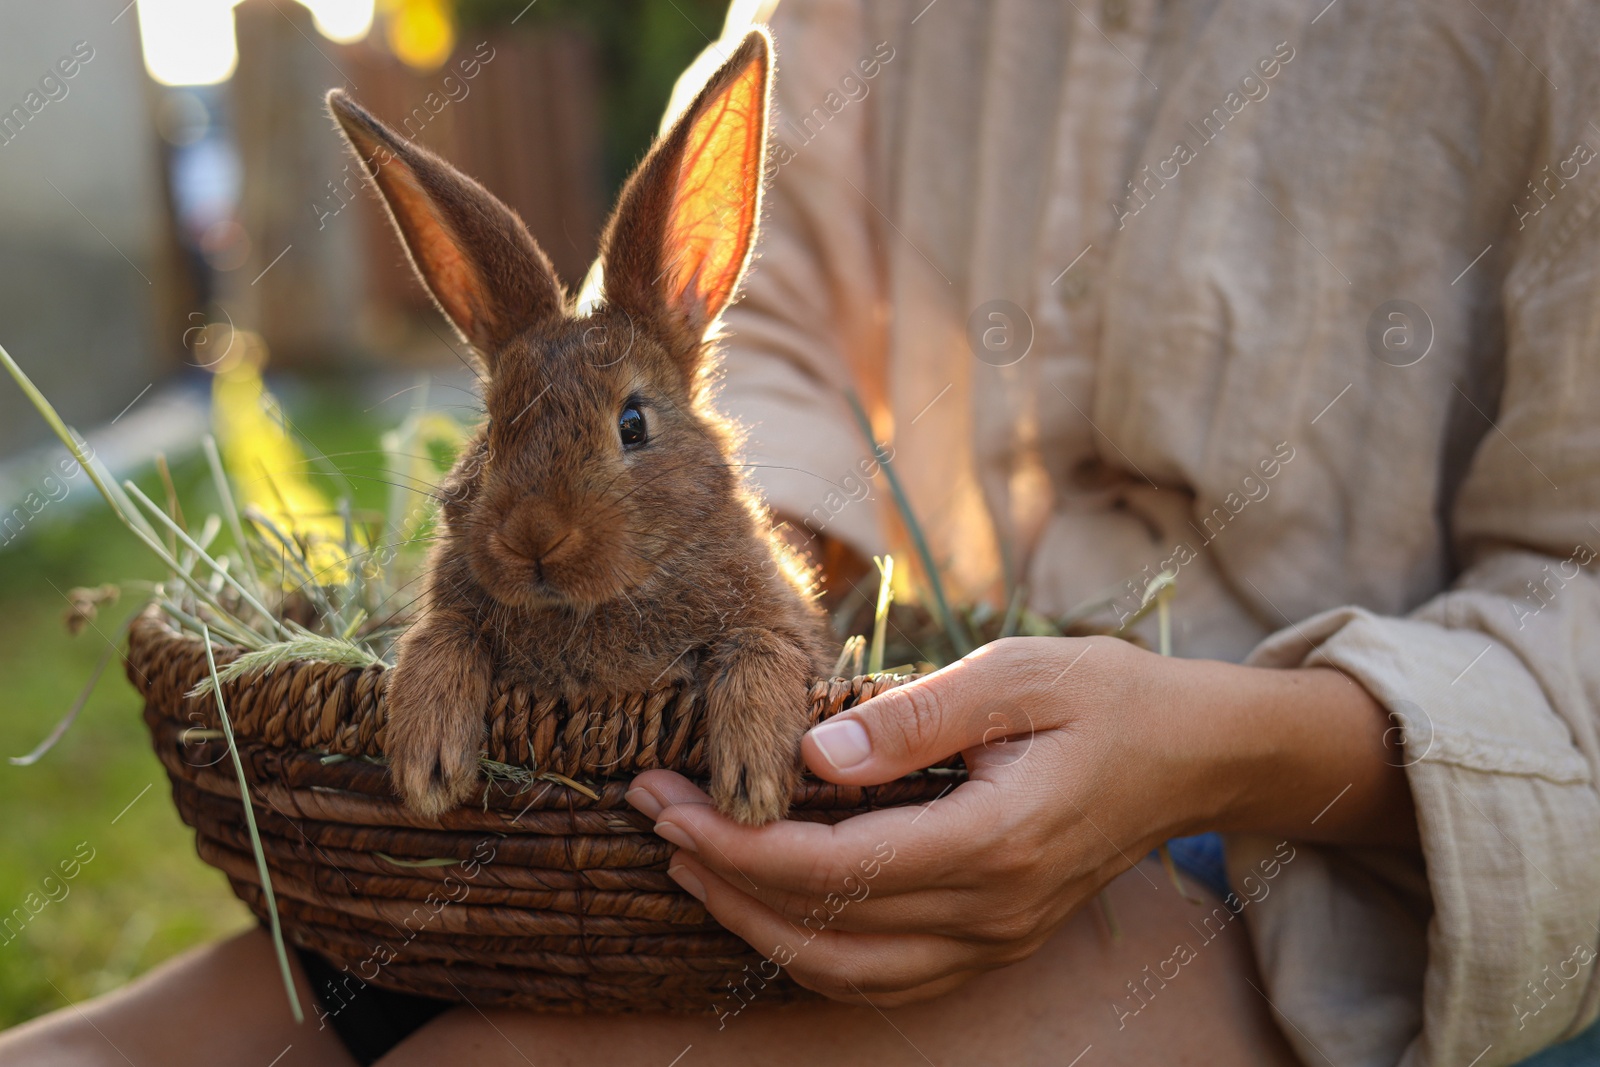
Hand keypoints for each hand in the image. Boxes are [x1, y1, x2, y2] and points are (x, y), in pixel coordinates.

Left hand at [627, 635, 1414, 1003]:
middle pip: (824, 931)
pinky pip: (885, 977)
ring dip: (756, 925)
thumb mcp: (1015, 675)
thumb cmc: (1105, 697)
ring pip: (847, 971)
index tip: (668, 800)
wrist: (1193, 754)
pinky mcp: (995, 941)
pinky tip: (768, 910)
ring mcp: (995, 940)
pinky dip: (812, 954)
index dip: (737, 842)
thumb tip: (812, 754)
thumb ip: (913, 718)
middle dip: (723, 879)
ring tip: (691, 865)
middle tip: (654, 821)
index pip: (832, 869)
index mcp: (992, 841)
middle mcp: (990, 912)